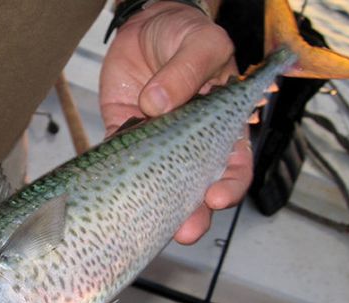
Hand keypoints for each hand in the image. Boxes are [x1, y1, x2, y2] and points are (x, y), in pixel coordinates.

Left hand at [100, 2, 252, 243]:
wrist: (147, 24)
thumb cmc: (185, 34)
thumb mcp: (201, 42)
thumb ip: (187, 70)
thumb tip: (157, 104)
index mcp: (222, 126)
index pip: (235, 165)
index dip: (231, 186)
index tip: (218, 198)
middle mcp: (190, 143)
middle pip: (197, 188)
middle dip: (194, 214)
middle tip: (186, 231)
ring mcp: (156, 144)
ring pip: (157, 184)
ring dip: (155, 207)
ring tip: (150, 226)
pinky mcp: (124, 136)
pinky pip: (119, 160)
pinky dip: (116, 176)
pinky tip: (114, 190)